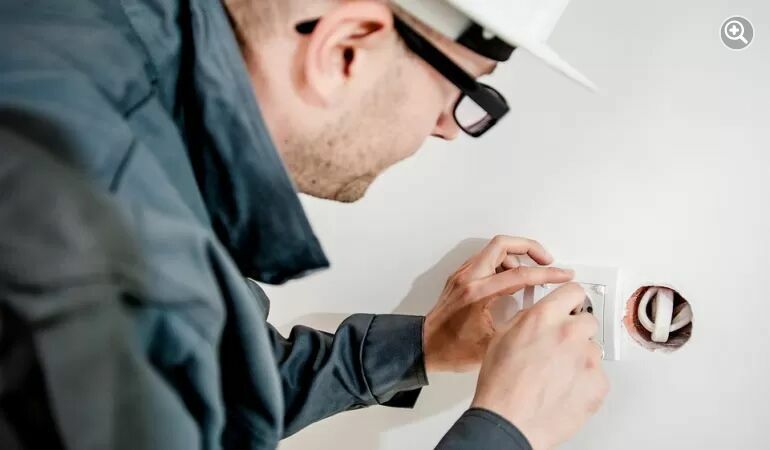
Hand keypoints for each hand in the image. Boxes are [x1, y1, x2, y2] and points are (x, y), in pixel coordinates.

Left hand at [422, 236, 573, 372]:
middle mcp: (468, 278)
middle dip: (530, 248)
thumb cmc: (451, 349)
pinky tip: (511, 280)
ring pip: (493, 250)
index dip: (547, 274)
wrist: (424, 348)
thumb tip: (540, 316)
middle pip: (503, 244)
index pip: (520, 274)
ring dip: (515, 256)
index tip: (563, 274)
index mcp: (477, 293)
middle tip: (546, 260)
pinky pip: (484, 260)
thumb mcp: (492, 344)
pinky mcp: (459, 278)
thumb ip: (517, 325)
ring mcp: (462, 275)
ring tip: (529, 274)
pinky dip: (502, 263)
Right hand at [471, 283, 609, 449]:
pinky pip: (598, 375)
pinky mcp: (599, 384)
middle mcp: (570, 333)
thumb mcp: (501, 337)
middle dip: (575, 330)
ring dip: (580, 358)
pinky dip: (585, 381)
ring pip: (592, 349)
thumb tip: (538, 315)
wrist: (509, 422)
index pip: (574, 292)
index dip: (570, 300)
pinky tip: (564, 389)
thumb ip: (526, 319)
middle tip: (559, 348)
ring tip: (556, 375)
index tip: (571, 305)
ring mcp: (588, 359)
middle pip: (587, 320)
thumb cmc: (501, 385)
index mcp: (545, 317)